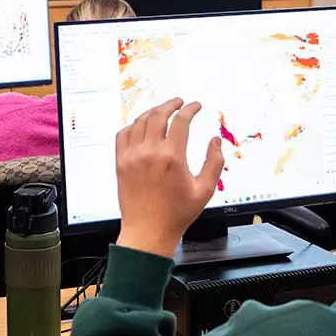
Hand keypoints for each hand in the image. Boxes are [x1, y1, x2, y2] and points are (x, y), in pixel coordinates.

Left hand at [115, 99, 223, 258]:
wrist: (148, 232)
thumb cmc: (176, 214)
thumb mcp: (205, 190)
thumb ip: (214, 162)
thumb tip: (215, 140)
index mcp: (172, 157)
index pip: (181, 120)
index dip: (191, 109)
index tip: (196, 106)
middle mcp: (150, 153)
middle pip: (159, 115)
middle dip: (171, 104)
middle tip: (179, 103)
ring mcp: (132, 157)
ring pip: (140, 121)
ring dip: (153, 112)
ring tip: (162, 111)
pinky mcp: (121, 163)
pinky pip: (123, 134)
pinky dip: (133, 125)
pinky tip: (140, 126)